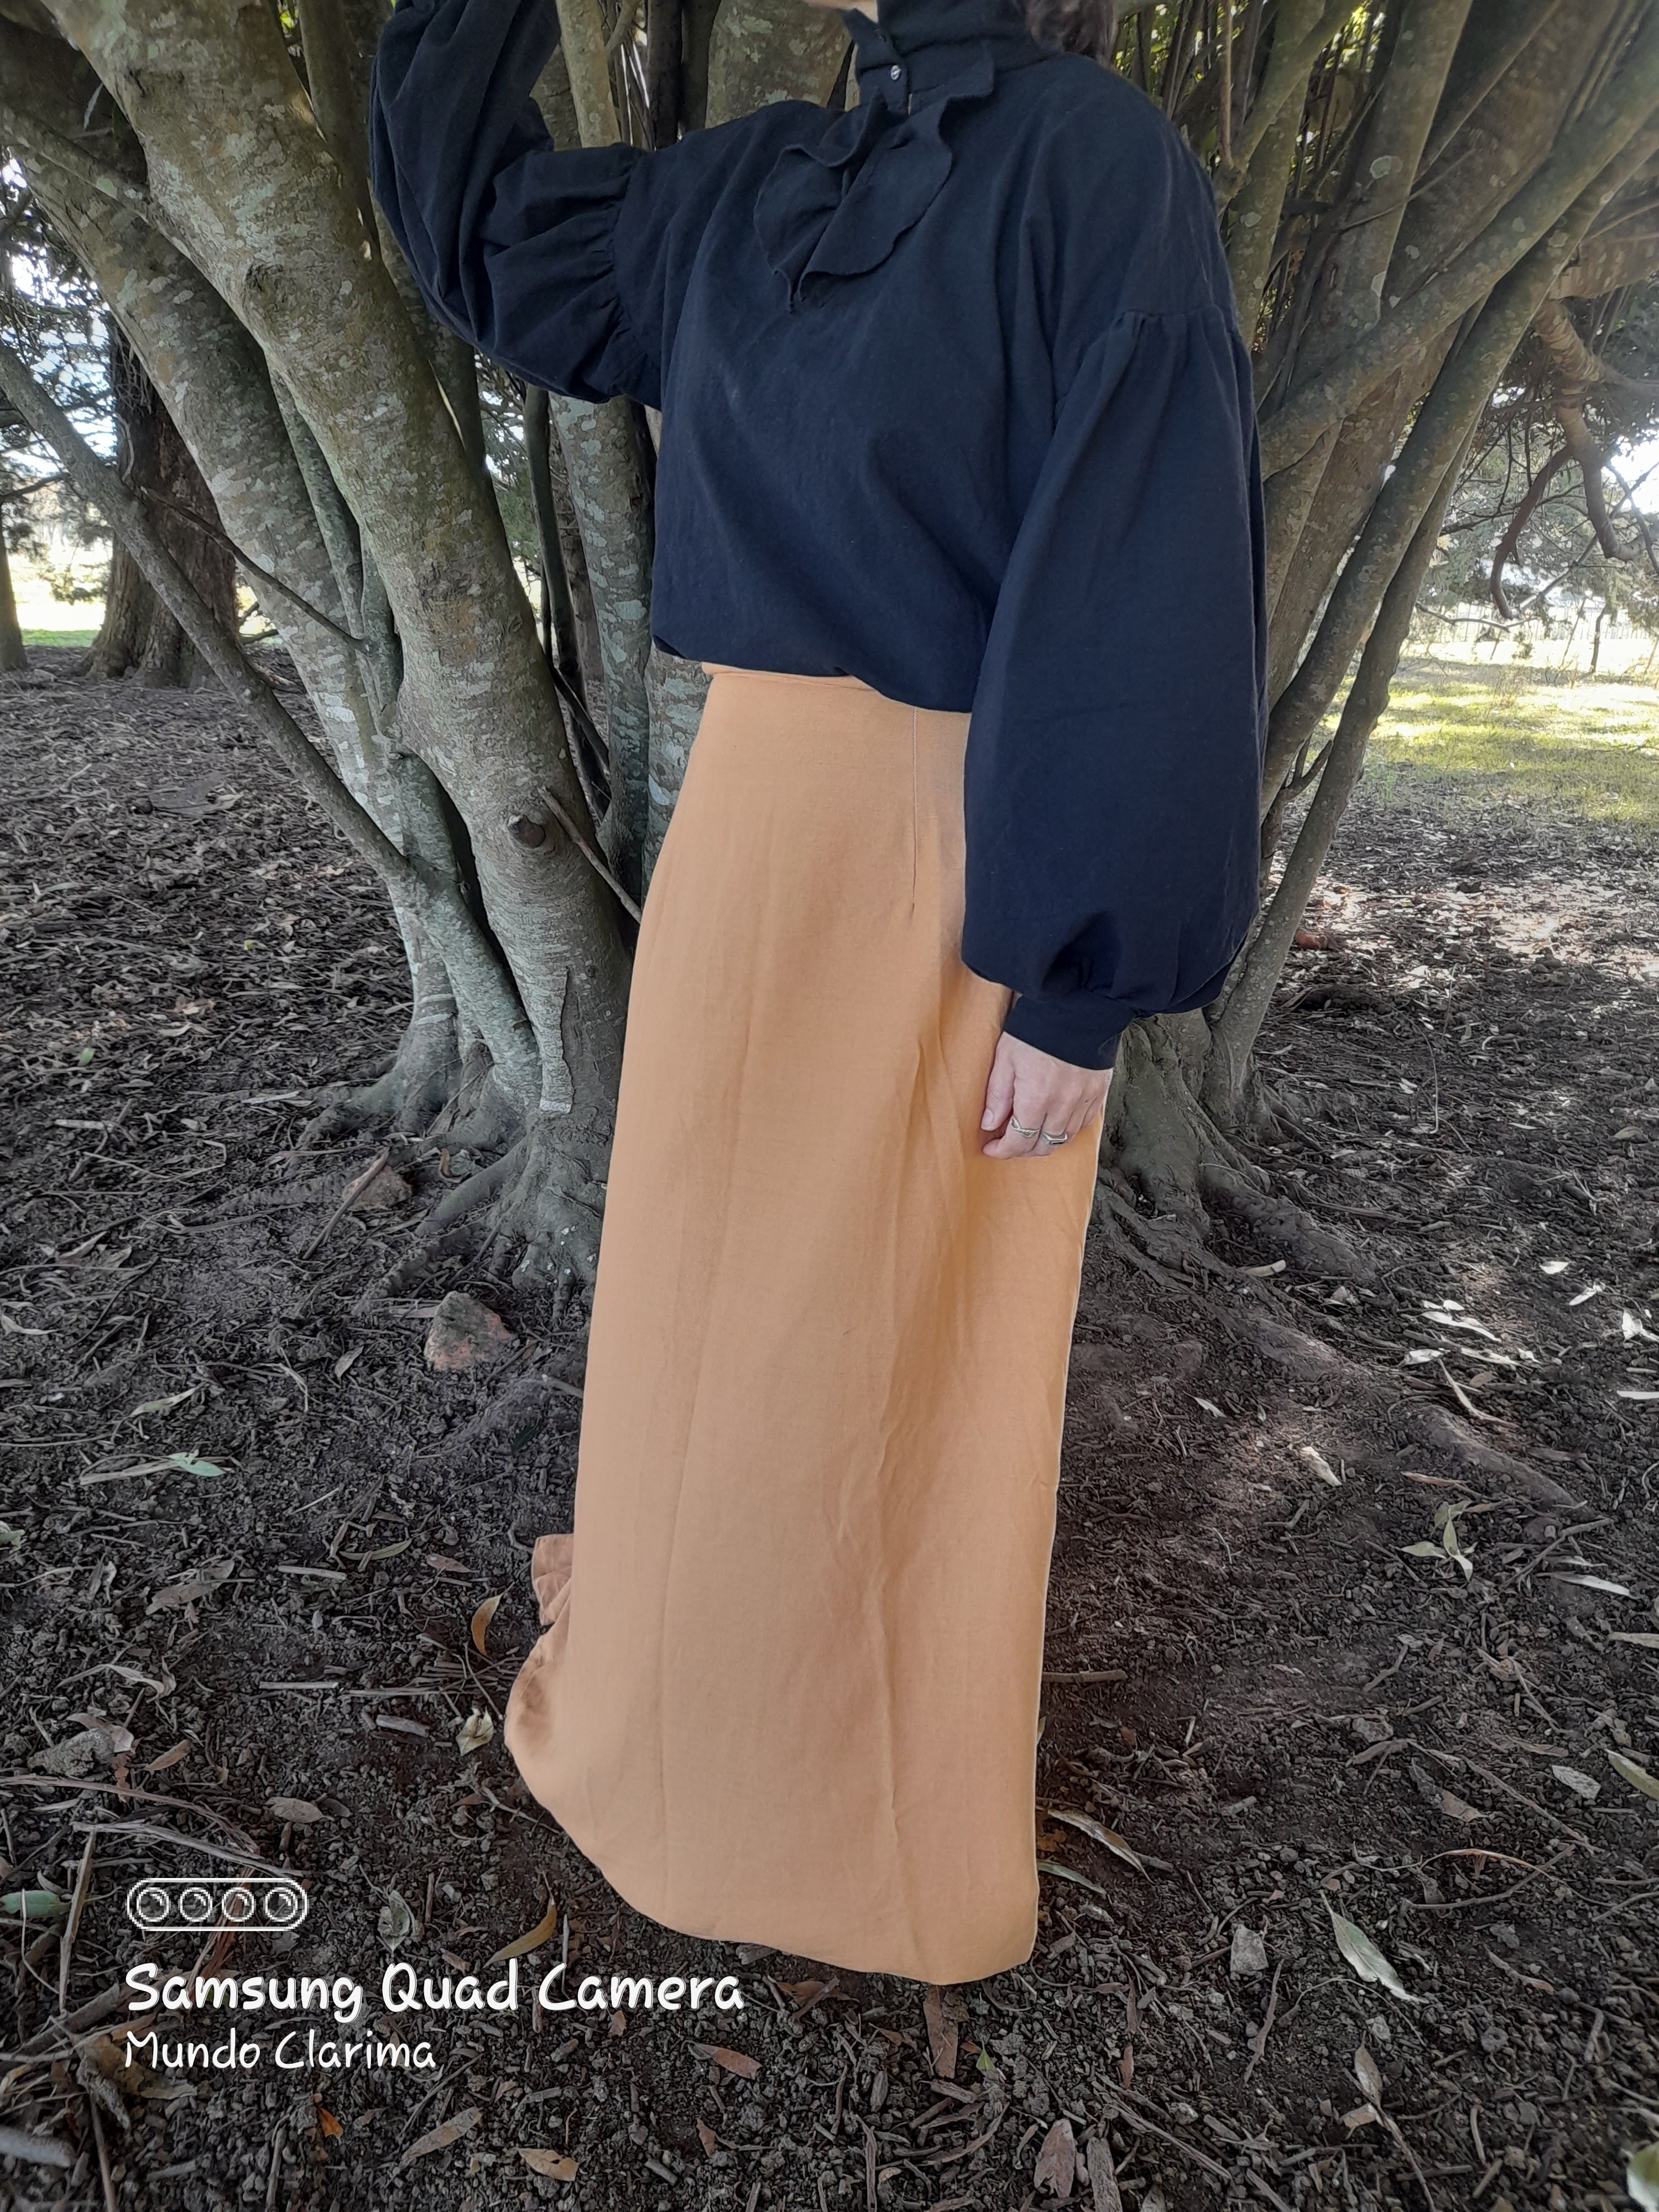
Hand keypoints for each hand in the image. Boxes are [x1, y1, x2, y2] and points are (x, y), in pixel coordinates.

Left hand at [979, 1031, 1110, 1158]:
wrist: (1077, 1007)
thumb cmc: (1036, 1029)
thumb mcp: (1005, 1058)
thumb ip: (997, 1095)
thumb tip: (990, 1124)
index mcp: (1036, 1099)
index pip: (1019, 1141)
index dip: (1002, 1151)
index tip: (991, 1148)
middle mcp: (1063, 1106)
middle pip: (1043, 1146)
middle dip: (1022, 1150)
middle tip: (1008, 1143)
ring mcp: (1084, 1100)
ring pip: (1064, 1138)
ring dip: (1045, 1142)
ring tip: (1031, 1133)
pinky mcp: (1098, 1092)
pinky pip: (1083, 1124)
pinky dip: (1067, 1129)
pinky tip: (1055, 1121)